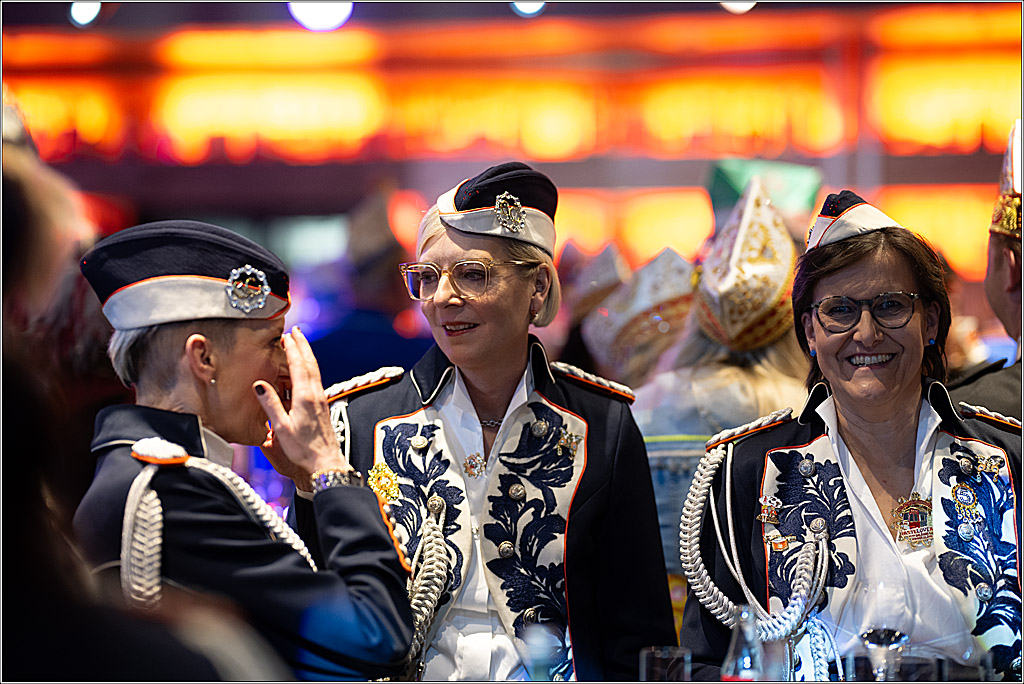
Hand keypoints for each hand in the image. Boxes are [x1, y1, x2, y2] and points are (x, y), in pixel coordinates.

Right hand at [253, 326, 348, 490]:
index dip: (293, 348)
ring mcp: (321, 400)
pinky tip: (305, 370)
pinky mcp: (322, 406)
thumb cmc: (303, 449)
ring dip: (307, 355)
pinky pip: (316, 380)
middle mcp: (316, 395)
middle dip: (303, 345)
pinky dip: (309, 368)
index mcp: (305, 397)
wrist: (325, 463)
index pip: (299, 366)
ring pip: (315, 371)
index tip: (287, 335)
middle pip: (310, 363)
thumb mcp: (281, 428)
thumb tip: (259, 384)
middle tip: (296, 331)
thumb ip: (270, 405)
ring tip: (300, 344)